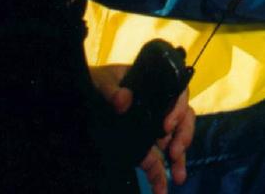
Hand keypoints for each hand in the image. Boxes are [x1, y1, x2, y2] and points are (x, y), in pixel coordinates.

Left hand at [90, 65, 194, 193]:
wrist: (80, 100)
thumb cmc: (98, 83)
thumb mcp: (103, 81)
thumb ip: (112, 89)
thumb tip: (124, 100)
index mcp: (153, 88)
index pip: (176, 95)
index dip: (178, 109)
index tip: (167, 126)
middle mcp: (158, 108)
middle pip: (182, 118)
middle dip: (183, 136)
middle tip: (175, 152)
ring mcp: (151, 129)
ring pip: (173, 142)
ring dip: (179, 159)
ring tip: (178, 176)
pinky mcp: (142, 149)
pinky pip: (155, 162)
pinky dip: (159, 178)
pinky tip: (161, 190)